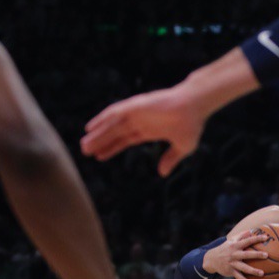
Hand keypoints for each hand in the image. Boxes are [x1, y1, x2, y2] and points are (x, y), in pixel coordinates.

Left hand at [81, 83, 205, 172]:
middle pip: (114, 133)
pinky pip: (114, 113)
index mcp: (149, 130)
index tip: (99, 156)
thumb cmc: (192, 123)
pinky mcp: (135, 106)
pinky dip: (101, 120)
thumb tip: (162, 173)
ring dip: (97, 134)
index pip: (125, 140)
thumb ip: (171, 159)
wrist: (195, 105)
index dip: (111, 148)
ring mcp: (136, 113)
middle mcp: (140, 121)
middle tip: (84, 152)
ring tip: (83, 145)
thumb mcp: (182, 147)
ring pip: (111, 125)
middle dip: (100, 142)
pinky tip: (90, 127)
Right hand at [203, 230, 269, 278]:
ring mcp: (232, 263)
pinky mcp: (231, 271)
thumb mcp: (231, 240)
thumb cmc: (225, 248)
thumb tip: (252, 230)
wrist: (211, 259)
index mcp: (235, 245)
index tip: (266, 237)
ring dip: (253, 271)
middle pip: (247, 254)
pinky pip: (240, 277)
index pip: (247, 241)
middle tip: (266, 255)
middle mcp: (234, 254)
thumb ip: (241, 235)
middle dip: (256, 255)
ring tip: (262, 273)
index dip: (256, 238)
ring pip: (244, 268)